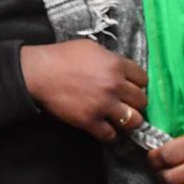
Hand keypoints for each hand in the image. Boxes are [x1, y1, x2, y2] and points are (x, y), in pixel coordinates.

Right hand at [18, 40, 147, 141]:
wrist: (40, 72)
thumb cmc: (63, 56)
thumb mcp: (92, 48)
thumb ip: (111, 59)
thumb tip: (122, 70)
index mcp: (116, 65)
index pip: (144, 79)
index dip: (138, 84)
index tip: (131, 87)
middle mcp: (114, 85)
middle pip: (142, 101)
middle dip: (135, 103)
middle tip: (126, 104)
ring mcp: (103, 105)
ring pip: (134, 121)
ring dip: (128, 121)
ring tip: (119, 119)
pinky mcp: (90, 121)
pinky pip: (111, 135)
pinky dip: (109, 134)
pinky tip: (105, 128)